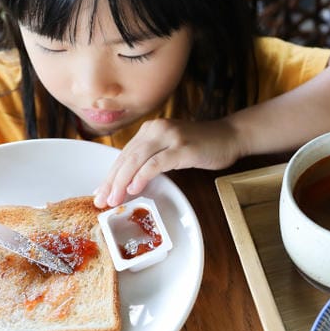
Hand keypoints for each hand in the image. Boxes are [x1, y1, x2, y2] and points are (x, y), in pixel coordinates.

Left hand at [94, 117, 245, 207]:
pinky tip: (134, 188)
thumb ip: (150, 159)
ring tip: (114, 199)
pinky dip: (143, 176)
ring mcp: (169, 137)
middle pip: (126, 158)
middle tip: (101, 200)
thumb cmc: (201, 145)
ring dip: (122, 182)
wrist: (229, 136)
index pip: (124, 155)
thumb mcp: (170, 149)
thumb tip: (128, 181)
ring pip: (137, 160)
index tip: (100, 193)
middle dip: (111, 181)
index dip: (110, 175)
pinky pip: (156, 163)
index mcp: (149, 130)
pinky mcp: (182, 147)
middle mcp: (156, 129)